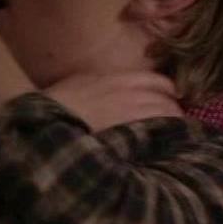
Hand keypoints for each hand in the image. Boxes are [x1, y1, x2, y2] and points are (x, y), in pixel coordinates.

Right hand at [44, 72, 181, 131]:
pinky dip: (164, 137)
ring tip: (171, 134)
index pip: (157, 81)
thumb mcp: (80, 81)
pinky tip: (162, 145)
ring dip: (172, 124)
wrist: (49, 123)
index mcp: (119, 79)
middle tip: (172, 120)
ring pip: (167, 117)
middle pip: (167, 100)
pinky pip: (158, 134)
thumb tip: (113, 85)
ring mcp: (134, 116)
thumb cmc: (58, 102)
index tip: (171, 97)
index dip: (168, 90)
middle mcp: (132, 95)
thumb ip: (103, 81)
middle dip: (173, 109)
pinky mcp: (132, 136)